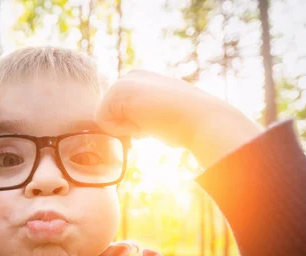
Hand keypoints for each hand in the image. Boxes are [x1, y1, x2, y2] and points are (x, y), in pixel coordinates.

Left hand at [95, 70, 261, 167]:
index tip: (158, 122)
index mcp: (142, 80)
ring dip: (129, 129)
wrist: (201, 119)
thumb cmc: (188, 124)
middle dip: (129, 128)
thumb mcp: (162, 117)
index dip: (136, 127)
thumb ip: (146, 117)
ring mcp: (123, 81)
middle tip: (155, 122)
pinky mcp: (116, 91)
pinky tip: (146, 120)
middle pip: (111, 117)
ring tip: (153, 120)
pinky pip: (104, 124)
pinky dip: (124, 129)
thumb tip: (140, 127)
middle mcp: (130, 76)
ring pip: (107, 121)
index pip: (120, 115)